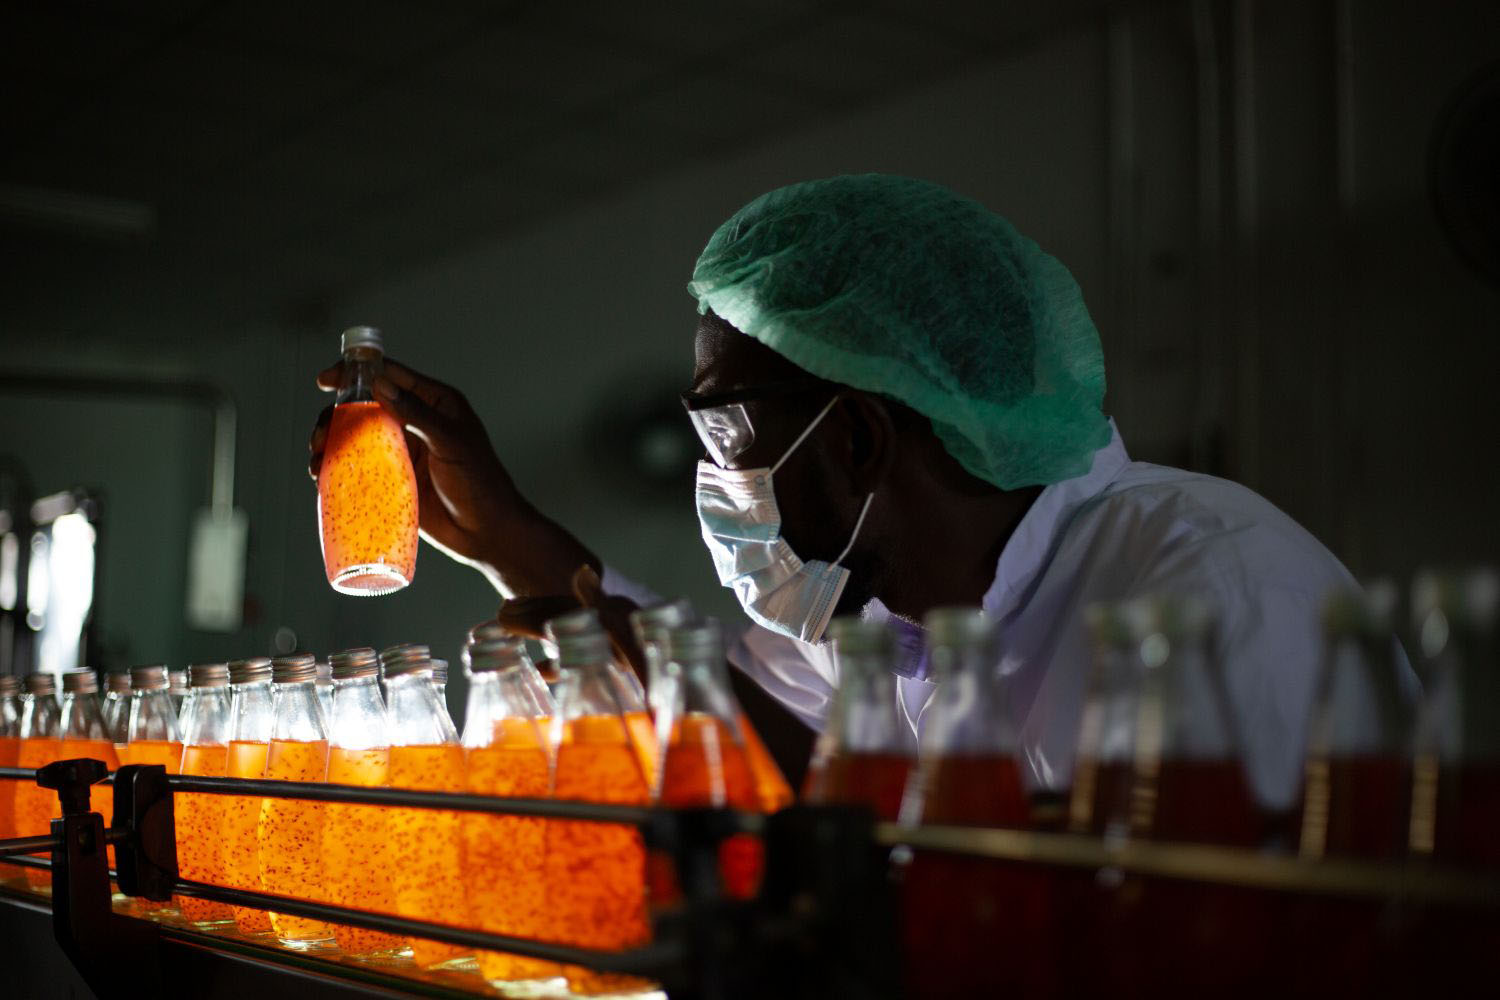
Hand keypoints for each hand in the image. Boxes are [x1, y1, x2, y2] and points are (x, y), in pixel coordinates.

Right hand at [309, 357, 598, 596]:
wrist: (487, 533)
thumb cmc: (480, 484)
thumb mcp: (450, 443)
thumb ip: (417, 414)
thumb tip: (380, 384)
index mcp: (434, 403)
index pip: (389, 376)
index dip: (355, 373)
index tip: (326, 381)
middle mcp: (414, 422)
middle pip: (363, 406)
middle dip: (335, 416)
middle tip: (320, 435)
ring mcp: (401, 451)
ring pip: (354, 437)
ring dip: (329, 443)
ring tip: (316, 459)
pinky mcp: (391, 479)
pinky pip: (357, 466)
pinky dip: (335, 468)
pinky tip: (321, 476)